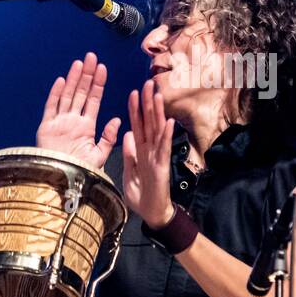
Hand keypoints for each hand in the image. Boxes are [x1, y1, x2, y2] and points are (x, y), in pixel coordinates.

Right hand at [35, 52, 120, 166]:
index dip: (98, 84)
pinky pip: (51, 107)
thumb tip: (117, 120)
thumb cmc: (80, 171)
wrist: (62, 182)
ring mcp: (59, 122)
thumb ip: (108, 137)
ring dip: (74, 79)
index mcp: (86, 126)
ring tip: (80, 63)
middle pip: (81, 93)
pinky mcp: (46, 127)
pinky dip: (56, 94)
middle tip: (92, 57)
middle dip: (87, 75)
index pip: (94, 100)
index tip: (103, 69)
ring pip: (67, 95)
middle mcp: (72, 121)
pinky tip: (62, 81)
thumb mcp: (99, 155)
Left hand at [123, 79, 174, 228]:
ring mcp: (157, 157)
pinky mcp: (161, 167)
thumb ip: (129, 153)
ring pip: (157, 131)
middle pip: (148, 122)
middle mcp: (150, 150)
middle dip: (147, 103)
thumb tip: (127, 134)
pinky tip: (168, 121)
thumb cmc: (141, 194)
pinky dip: (165, 135)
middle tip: (148, 83)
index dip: (135, 109)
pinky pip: (163, 149)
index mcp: (140, 151)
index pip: (137, 125)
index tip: (134, 92)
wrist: (151, 213)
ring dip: (158, 113)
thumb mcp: (129, 171)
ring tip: (158, 95)